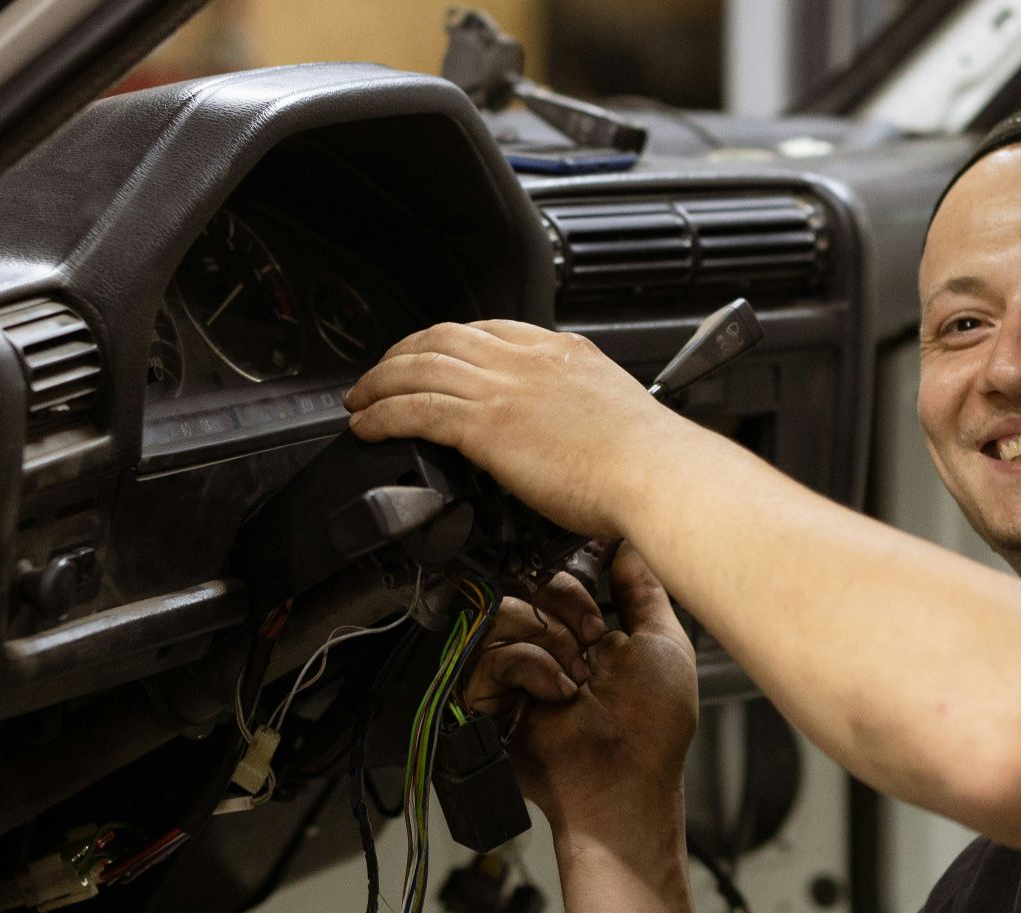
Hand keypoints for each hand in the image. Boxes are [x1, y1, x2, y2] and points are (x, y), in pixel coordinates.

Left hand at [344, 320, 697, 538]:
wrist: (659, 475)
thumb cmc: (652, 464)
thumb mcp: (617, 417)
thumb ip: (582, 415)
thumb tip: (569, 440)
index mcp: (565, 352)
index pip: (491, 330)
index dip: (450, 342)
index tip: (433, 360)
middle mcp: (530, 360)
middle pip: (445, 336)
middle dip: (403, 353)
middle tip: (381, 376)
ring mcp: (506, 388)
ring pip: (419, 366)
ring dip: (380, 382)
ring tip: (360, 401)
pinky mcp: (487, 424)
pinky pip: (414, 409)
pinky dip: (382, 414)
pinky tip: (366, 427)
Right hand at [462, 544, 697, 834]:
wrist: (627, 780)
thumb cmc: (654, 727)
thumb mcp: (664, 644)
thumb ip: (645, 591)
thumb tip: (630, 546)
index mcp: (584, 633)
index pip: (557, 576)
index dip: (575, 581)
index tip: (600, 608)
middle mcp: (546, 645)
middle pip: (527, 583)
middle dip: (566, 606)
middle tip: (593, 642)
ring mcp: (516, 669)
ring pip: (504, 609)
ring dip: (550, 638)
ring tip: (576, 675)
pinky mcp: (489, 695)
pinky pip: (490, 651)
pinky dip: (530, 664)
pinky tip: (557, 692)